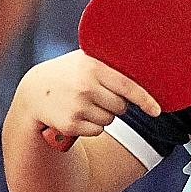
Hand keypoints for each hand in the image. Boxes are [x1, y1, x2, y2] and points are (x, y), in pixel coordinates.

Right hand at [19, 49, 160, 143]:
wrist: (34, 92)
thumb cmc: (68, 73)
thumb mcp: (85, 60)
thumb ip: (110, 63)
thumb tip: (148, 66)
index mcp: (92, 67)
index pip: (128, 87)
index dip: (145, 100)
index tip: (157, 110)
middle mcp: (85, 86)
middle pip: (121, 107)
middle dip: (116, 105)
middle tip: (98, 96)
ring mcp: (77, 106)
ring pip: (110, 120)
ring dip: (103, 115)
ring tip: (84, 103)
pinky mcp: (70, 124)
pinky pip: (98, 131)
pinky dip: (92, 126)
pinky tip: (77, 114)